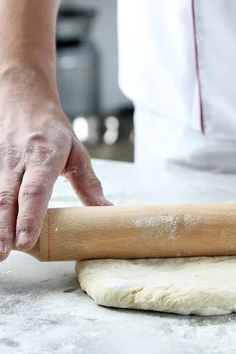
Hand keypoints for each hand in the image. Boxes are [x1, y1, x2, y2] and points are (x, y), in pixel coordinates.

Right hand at [0, 65, 109, 261]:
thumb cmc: (52, 129)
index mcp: (44, 157)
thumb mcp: (77, 152)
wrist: (23, 100)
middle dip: (3, 228)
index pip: (35, 190)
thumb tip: (106, 212)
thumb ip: (89, 185)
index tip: (26, 240)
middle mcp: (19, 162)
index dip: (30, 216)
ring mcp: (1, 164)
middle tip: (3, 254)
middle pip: (7, 198)